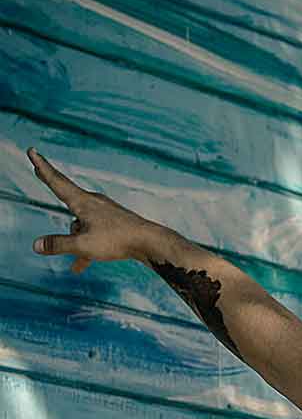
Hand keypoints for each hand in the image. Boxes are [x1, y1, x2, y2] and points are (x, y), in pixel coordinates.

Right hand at [27, 148, 164, 272]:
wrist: (151, 243)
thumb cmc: (118, 240)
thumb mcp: (83, 245)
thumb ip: (58, 245)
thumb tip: (36, 245)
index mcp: (83, 202)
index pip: (56, 182)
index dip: (42, 168)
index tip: (33, 151)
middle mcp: (94, 203)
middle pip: (67, 197)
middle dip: (53, 186)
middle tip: (39, 169)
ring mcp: (105, 213)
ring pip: (80, 225)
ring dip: (76, 241)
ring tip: (79, 263)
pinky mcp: (115, 225)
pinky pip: (93, 236)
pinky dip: (86, 249)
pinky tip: (79, 267)